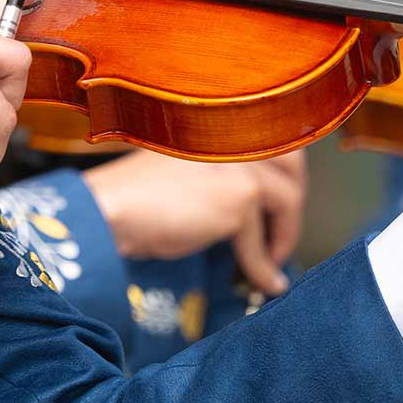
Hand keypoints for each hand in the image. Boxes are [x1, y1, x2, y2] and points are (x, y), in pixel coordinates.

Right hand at [84, 149, 307, 296]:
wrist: (108, 210)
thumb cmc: (132, 196)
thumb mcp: (183, 171)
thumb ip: (218, 174)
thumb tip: (250, 203)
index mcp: (217, 121)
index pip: (271, 134)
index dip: (283, 168)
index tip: (281, 196)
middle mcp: (234, 134)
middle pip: (292, 161)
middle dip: (295, 195)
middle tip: (285, 227)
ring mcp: (241, 163)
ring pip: (286, 200)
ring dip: (283, 235)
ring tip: (274, 258)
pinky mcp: (240, 197)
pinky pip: (261, 239)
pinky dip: (262, 265)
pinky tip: (265, 281)